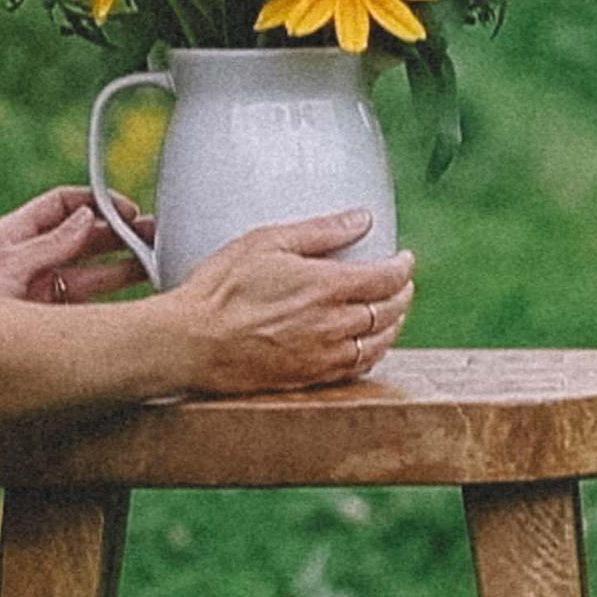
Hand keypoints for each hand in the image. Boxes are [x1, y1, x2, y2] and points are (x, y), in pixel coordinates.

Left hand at [0, 185, 153, 303]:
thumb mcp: (5, 266)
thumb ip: (49, 244)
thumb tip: (87, 217)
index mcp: (13, 237)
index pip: (61, 208)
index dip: (95, 203)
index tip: (127, 208)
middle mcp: (30, 264)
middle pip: (82, 240)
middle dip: (118, 234)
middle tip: (154, 234)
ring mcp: (41, 296)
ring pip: (91, 276)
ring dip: (124, 268)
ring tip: (157, 262)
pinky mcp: (49, 327)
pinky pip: (88, 310)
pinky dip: (114, 304)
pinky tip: (137, 301)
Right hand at [174, 209, 413, 393]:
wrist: (192, 342)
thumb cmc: (221, 288)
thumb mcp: (266, 242)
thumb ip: (320, 231)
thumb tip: (361, 218)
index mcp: (327, 288)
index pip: (386, 278)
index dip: (402, 267)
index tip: (405, 259)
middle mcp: (333, 326)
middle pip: (389, 312)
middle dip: (402, 295)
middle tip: (401, 284)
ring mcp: (323, 356)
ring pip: (378, 344)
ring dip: (392, 327)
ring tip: (391, 313)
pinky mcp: (310, 379)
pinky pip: (356, 369)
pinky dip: (371, 354)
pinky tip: (366, 346)